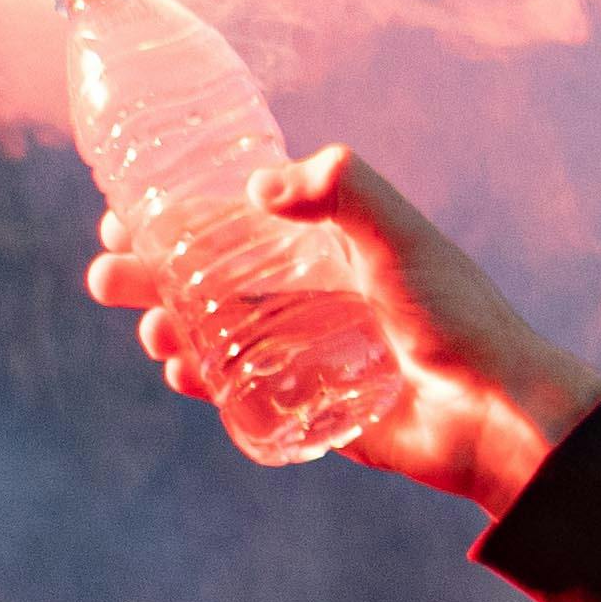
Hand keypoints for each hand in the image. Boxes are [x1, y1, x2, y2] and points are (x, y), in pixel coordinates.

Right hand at [89, 151, 600, 512]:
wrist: (496, 413)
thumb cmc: (457, 318)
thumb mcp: (403, 237)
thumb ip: (345, 191)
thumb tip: (257, 188)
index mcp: (330, 247)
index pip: (236, 224)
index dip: (178, 219)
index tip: (122, 215)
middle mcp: (314, 294)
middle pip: (211, 278)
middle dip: (152, 273)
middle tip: (105, 275)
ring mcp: (306, 350)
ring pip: (214, 331)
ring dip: (167, 323)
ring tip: (147, 326)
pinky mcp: (307, 404)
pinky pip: (236, 387)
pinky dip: (199, 376)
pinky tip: (175, 367)